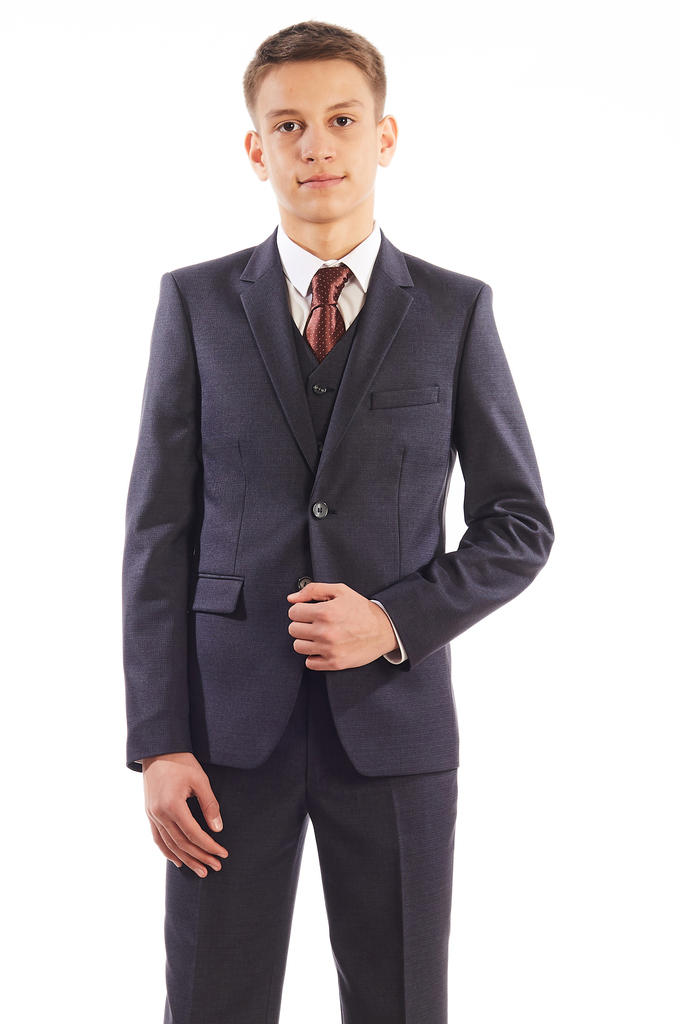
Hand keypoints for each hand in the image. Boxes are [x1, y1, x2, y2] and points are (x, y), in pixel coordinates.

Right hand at [141, 751, 227, 876]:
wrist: (158, 750)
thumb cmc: (182, 762)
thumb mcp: (200, 780)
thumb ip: (210, 805)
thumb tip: (217, 829)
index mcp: (173, 805)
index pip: (194, 834)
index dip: (209, 846)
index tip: (223, 854)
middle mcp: (159, 814)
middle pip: (182, 843)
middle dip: (200, 857)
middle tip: (216, 867)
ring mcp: (152, 815)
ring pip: (169, 844)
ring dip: (186, 859)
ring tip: (200, 870)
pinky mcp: (149, 813)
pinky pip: (158, 838)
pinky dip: (167, 851)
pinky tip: (178, 860)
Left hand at [286, 582, 398, 669]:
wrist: (384, 629)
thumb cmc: (361, 609)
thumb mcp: (340, 591)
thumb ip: (313, 590)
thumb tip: (291, 598)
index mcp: (325, 612)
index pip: (293, 612)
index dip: (300, 610)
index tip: (308, 612)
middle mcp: (325, 631)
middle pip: (293, 629)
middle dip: (301, 624)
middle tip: (313, 623)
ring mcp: (329, 649)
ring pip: (298, 646)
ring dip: (305, 640)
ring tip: (318, 635)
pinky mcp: (334, 663)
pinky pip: (309, 663)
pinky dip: (313, 656)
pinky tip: (322, 648)